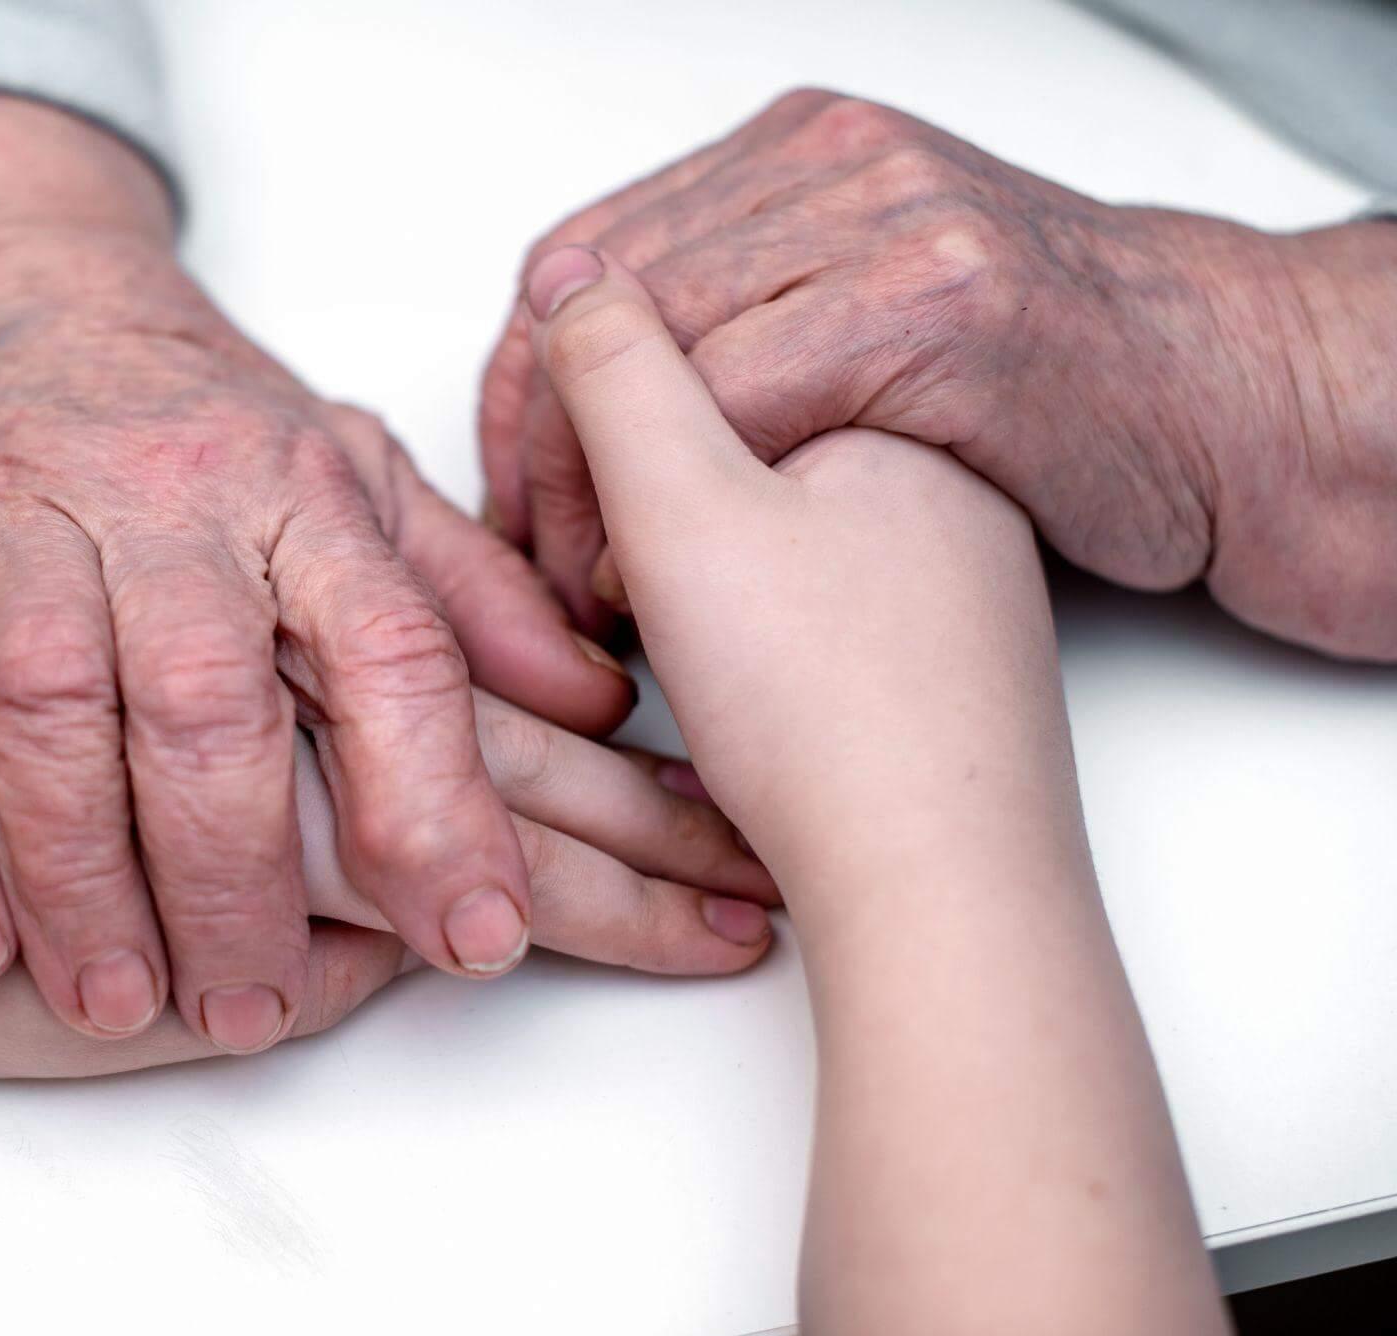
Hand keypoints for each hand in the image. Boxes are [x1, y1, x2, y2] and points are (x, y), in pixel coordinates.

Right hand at [0, 95, 644, 1053]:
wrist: (3, 296)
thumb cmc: (201, 422)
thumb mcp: (357, 480)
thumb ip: (470, 599)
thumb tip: (606, 704)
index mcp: (306, 492)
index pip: (393, 650)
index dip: (439, 803)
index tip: (482, 938)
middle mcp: (166, 496)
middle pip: (207, 701)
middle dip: (235, 877)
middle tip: (251, 1009)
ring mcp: (15, 511)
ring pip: (46, 708)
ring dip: (79, 877)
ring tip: (120, 1002)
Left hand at [484, 89, 1396, 657]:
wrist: (1220, 401)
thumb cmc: (1040, 383)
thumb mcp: (863, 313)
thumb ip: (739, 314)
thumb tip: (587, 381)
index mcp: (795, 153)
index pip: (580, 258)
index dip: (515, 389)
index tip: (505, 497)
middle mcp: (832, 160)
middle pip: (593, 297)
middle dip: (533, 445)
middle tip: (522, 560)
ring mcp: (890, 217)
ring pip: (653, 344)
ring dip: (590, 486)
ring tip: (579, 587)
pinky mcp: (940, 304)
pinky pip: (743, 397)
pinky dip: (674, 503)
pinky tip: (654, 582)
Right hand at [522, 247, 1072, 887]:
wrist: (946, 892)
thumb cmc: (830, 716)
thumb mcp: (685, 514)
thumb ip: (617, 375)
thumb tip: (570, 271)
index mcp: (889, 382)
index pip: (683, 344)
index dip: (583, 438)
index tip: (561, 539)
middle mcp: (931, 448)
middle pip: (723, 419)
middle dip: (628, 493)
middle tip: (592, 586)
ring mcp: (943, 539)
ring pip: (759, 499)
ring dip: (677, 549)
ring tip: (654, 628)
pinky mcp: (934, 621)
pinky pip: (805, 569)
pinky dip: (739, 599)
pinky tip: (728, 660)